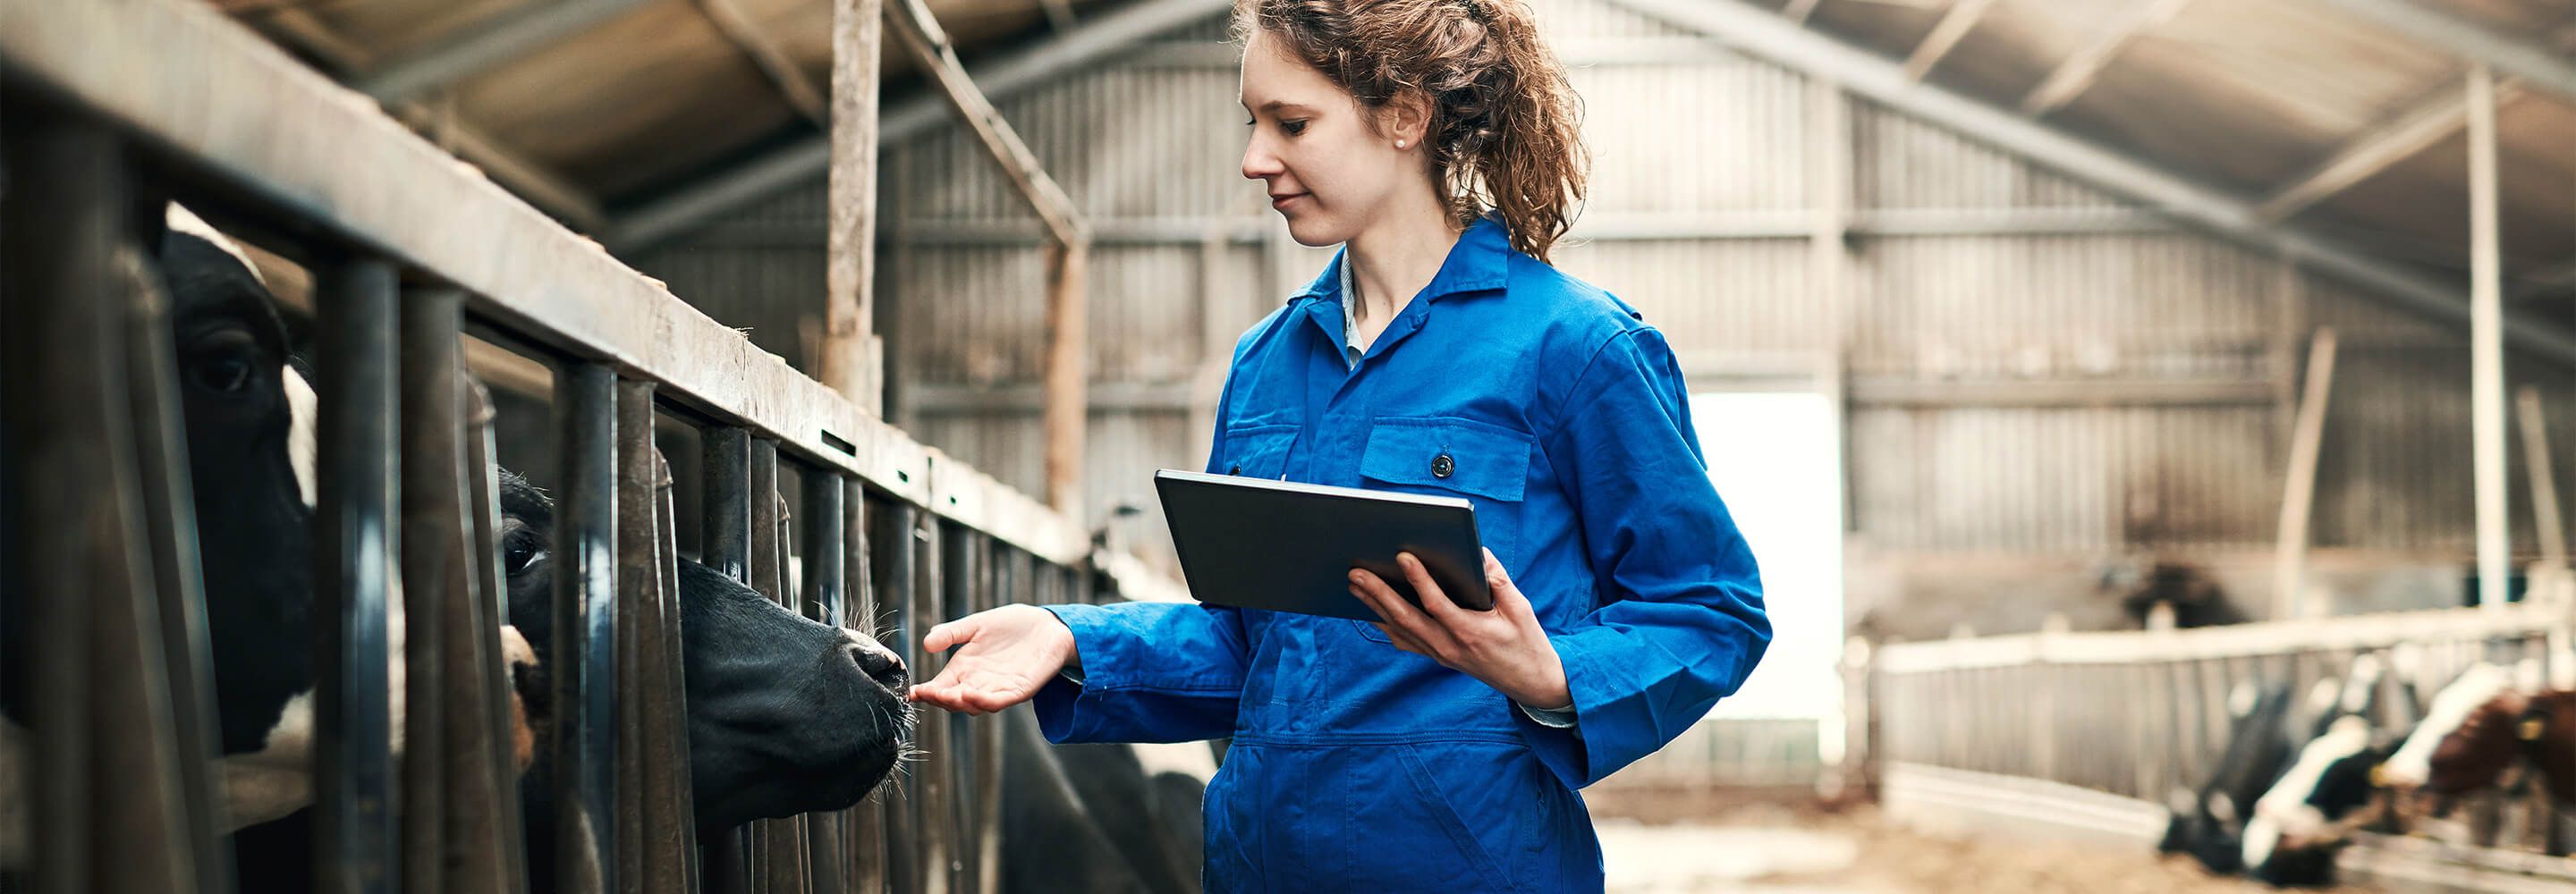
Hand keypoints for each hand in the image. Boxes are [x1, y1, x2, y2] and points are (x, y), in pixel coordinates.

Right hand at [908, 604, 1077, 714]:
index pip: (940, 686)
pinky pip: (1001, 700)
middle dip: (941, 699)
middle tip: (929, 693)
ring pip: (975, 704)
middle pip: (955, 700)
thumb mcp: (976, 625)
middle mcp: (978, 682)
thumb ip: (952, 633)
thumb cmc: (1012, 625)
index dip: (926, 692)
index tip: (911, 692)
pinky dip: (986, 700)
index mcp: (964, 669)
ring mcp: (999, 688)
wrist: (1048, 625)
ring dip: (961, 702)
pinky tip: (973, 695)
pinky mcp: (1020, 690)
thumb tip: (926, 643)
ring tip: (949, 695)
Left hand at [1348, 549, 1569, 709]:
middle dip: (1378, 593)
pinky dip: (1386, 625)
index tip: (1402, 556)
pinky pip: (1406, 641)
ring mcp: (1441, 655)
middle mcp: (1449, 647)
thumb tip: (1477, 551)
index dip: (1419, 579)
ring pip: (1400, 629)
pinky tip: (1372, 610)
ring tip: (1354, 585)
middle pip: (1405, 618)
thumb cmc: (1527, 642)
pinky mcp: (1439, 657)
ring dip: (1375, 606)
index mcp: (1471, 632)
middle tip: (1355, 572)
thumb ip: (1497, 579)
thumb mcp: (1520, 608)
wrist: (1530, 682)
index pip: (1436, 603)